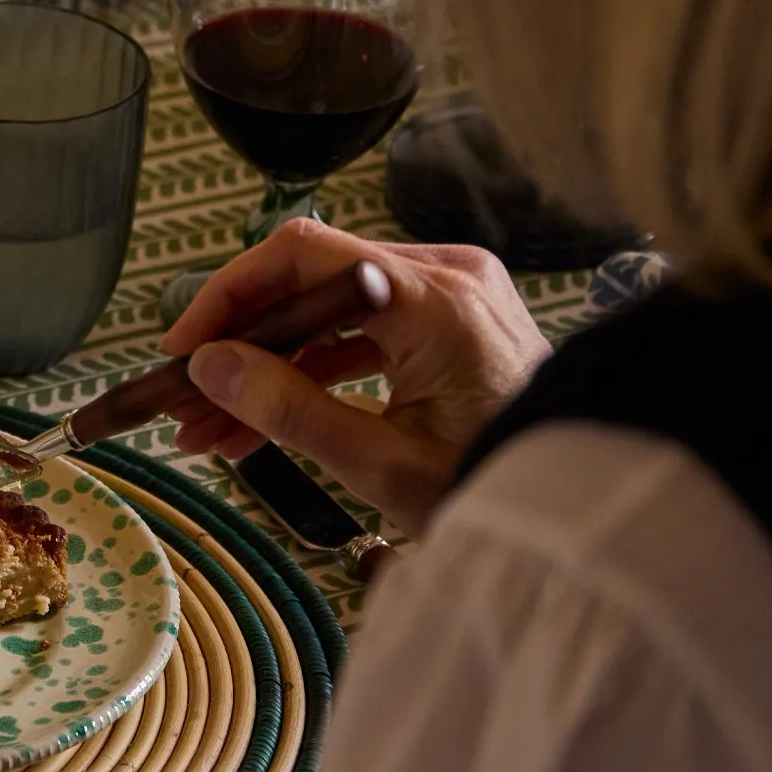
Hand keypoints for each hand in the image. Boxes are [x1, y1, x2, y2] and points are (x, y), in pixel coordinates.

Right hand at [161, 220, 548, 539]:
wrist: (587, 515)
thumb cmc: (504, 488)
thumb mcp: (382, 464)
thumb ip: (288, 409)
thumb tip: (210, 367)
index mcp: (434, 299)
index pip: (301, 256)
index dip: (228, 295)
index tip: (184, 348)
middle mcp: (447, 276)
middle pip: (310, 279)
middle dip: (241, 343)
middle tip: (186, 398)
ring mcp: (456, 293)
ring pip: (330, 308)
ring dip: (272, 361)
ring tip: (214, 426)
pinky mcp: (457, 319)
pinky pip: (365, 326)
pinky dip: (316, 366)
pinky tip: (268, 414)